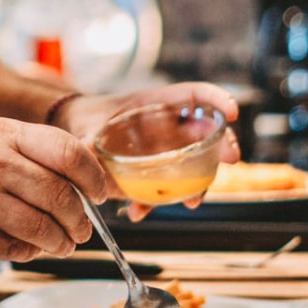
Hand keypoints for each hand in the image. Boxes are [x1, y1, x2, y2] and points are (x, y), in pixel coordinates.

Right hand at [0, 116, 108, 262]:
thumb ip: (28, 151)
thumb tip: (79, 177)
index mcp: (1, 134)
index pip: (68, 153)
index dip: (93, 177)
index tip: (100, 193)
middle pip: (61, 197)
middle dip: (80, 220)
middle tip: (82, 229)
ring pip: (42, 229)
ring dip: (60, 242)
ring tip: (61, 243)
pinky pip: (14, 249)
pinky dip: (28, 251)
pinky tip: (25, 246)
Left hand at [54, 81, 240, 220]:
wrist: (76, 134)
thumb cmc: (86, 117)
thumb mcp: (86, 123)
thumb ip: (86, 137)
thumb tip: (82, 150)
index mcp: (155, 104)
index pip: (193, 95)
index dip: (216, 99)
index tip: (232, 112)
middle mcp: (165, 127)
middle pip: (205, 132)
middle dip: (223, 145)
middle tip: (232, 159)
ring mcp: (163, 151)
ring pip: (194, 165)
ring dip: (198, 185)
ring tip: (191, 201)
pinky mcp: (154, 174)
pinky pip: (166, 189)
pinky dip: (157, 203)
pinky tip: (139, 211)